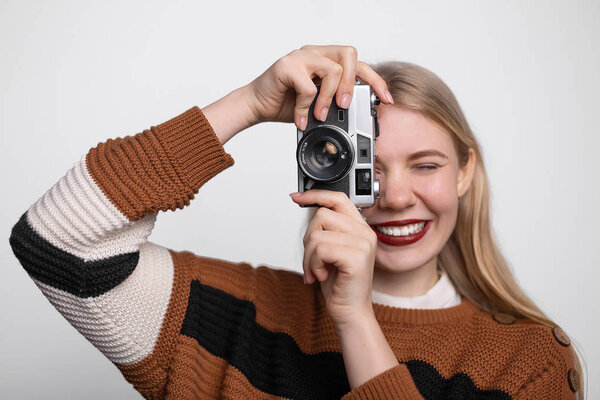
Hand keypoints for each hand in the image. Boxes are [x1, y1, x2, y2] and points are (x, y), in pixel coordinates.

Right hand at [245, 44, 393, 129]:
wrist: (256, 106)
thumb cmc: (285, 103)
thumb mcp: (317, 104)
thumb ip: (335, 101)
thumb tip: (357, 114)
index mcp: (325, 59)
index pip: (358, 63)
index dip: (376, 81)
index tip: (386, 99)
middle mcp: (314, 53)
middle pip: (350, 55)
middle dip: (352, 84)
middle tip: (344, 106)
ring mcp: (300, 56)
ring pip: (333, 70)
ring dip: (329, 98)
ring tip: (319, 115)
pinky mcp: (287, 66)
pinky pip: (309, 87)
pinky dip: (306, 107)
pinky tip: (300, 118)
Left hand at [289, 190, 377, 326]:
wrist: (350, 312)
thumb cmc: (339, 284)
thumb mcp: (330, 251)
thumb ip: (326, 230)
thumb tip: (309, 208)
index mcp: (360, 228)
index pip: (338, 198)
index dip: (315, 195)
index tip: (297, 197)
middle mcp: (365, 233)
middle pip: (321, 216)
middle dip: (308, 240)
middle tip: (313, 262)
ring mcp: (363, 244)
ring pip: (317, 234)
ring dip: (309, 257)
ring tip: (317, 271)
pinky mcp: (356, 257)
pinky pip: (320, 249)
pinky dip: (313, 265)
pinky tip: (322, 276)